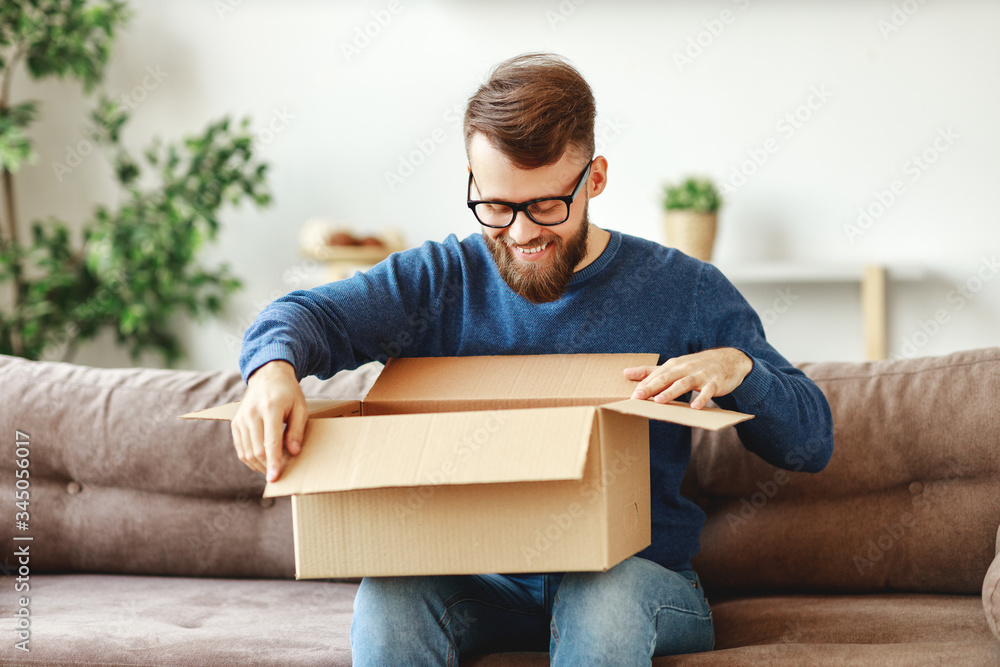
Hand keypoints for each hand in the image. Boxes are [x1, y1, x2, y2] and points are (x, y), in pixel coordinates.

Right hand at [231, 360, 307, 481]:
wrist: (268, 375)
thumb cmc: (288, 392)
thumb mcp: (300, 408)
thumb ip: (297, 430)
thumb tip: (293, 453)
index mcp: (270, 408)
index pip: (270, 442)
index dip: (273, 463)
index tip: (275, 478)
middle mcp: (252, 414)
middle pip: (257, 450)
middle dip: (267, 467)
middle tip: (279, 475)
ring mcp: (241, 419)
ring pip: (246, 452)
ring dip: (259, 466)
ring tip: (271, 470)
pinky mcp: (235, 423)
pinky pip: (240, 448)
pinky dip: (249, 459)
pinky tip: (261, 462)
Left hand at [624, 348, 752, 408]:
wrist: (729, 360)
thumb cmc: (696, 366)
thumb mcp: (673, 366)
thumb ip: (650, 371)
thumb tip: (625, 373)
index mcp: (673, 365)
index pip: (656, 375)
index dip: (644, 385)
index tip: (632, 396)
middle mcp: (685, 369)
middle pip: (666, 378)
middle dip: (652, 387)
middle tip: (639, 397)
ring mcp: (701, 375)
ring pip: (684, 384)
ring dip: (672, 392)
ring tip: (659, 401)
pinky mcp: (715, 383)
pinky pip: (708, 392)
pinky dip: (701, 399)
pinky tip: (694, 407)